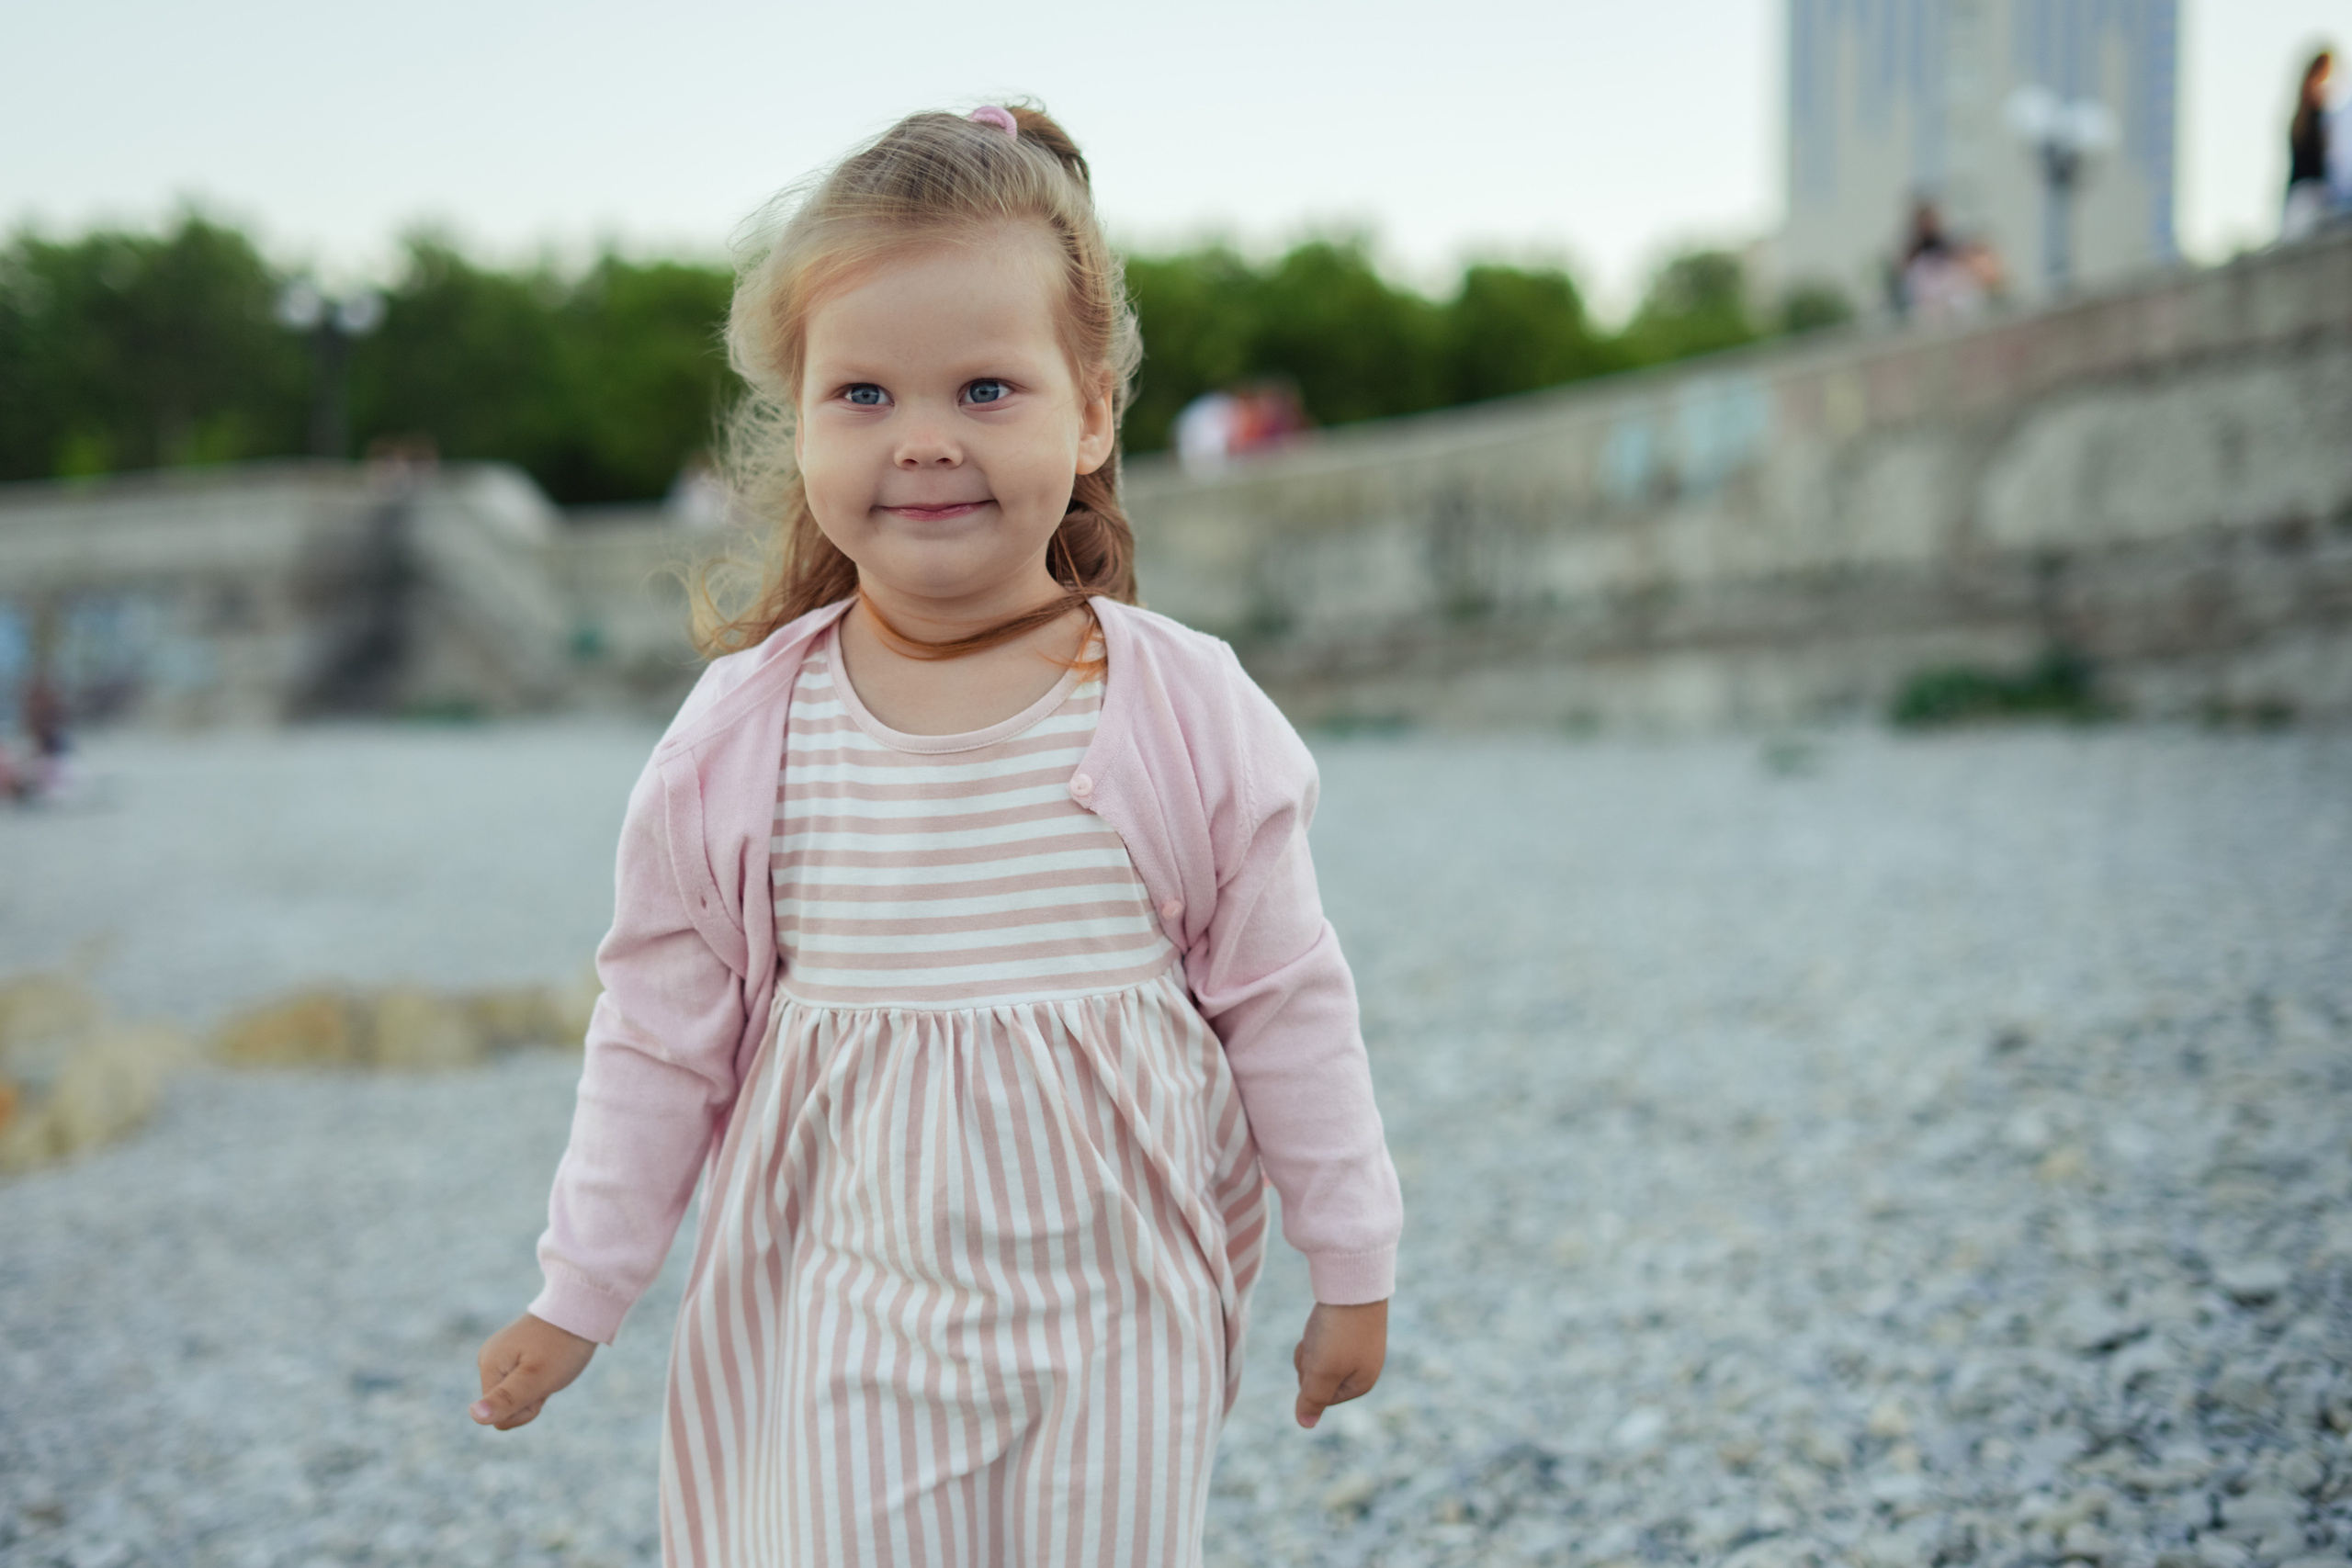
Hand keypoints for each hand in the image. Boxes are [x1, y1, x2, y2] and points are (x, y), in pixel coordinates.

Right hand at [471, 1312, 595, 1430]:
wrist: (580, 1310)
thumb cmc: (561, 1346)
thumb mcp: (536, 1378)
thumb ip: (505, 1399)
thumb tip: (473, 1415)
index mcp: (488, 1366)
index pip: (499, 1418)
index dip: (526, 1409)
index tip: (543, 1383)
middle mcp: (488, 1360)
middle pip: (505, 1408)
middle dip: (531, 1399)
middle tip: (549, 1374)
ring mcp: (500, 1356)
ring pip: (514, 1397)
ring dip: (536, 1389)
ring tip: (550, 1367)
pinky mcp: (512, 1354)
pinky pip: (520, 1383)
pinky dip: (538, 1379)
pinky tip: (547, 1362)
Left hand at [1292, 1298, 1386, 1428]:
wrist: (1353, 1281)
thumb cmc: (1338, 1330)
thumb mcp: (1322, 1370)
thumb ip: (1312, 1399)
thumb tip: (1305, 1424)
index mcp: (1363, 1383)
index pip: (1321, 1397)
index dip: (1311, 1377)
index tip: (1320, 1356)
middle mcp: (1365, 1366)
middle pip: (1318, 1377)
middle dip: (1311, 1360)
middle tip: (1322, 1337)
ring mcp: (1360, 1345)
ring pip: (1319, 1356)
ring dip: (1312, 1343)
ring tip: (1324, 1324)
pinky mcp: (1352, 1326)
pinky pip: (1324, 1335)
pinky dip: (1318, 1328)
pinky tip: (1325, 1316)